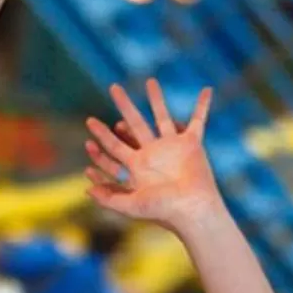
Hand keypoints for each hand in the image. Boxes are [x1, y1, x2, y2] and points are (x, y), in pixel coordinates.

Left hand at [85, 81, 220, 233]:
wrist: (193, 211)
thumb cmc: (164, 212)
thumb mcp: (132, 206)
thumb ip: (109, 199)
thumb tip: (86, 191)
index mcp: (139, 166)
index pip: (116, 147)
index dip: (102, 137)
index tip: (89, 123)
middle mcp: (154, 154)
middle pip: (135, 124)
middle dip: (125, 106)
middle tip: (114, 87)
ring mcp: (173, 147)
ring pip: (163, 117)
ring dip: (157, 99)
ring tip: (150, 81)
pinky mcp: (192, 144)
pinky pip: (198, 121)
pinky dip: (203, 106)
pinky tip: (206, 90)